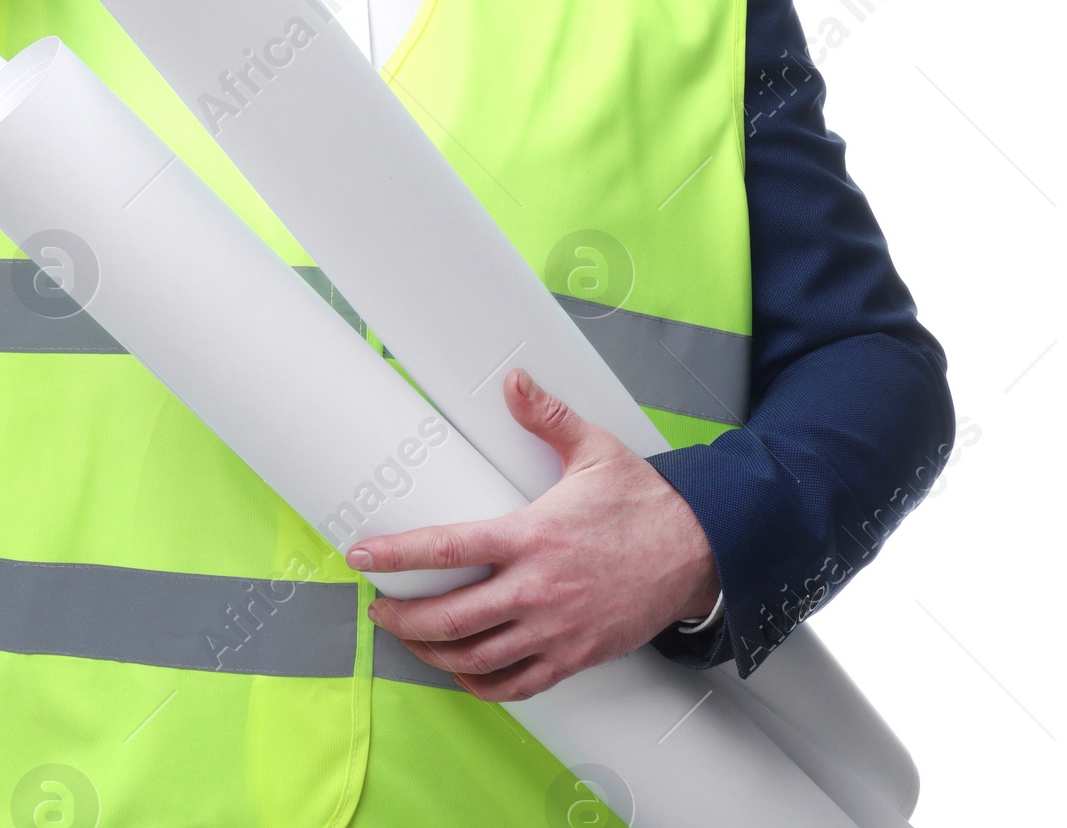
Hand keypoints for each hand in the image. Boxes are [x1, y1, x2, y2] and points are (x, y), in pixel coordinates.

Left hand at [347, 369, 720, 701]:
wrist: (702, 551)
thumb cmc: (647, 502)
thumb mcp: (594, 450)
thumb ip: (547, 417)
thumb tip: (515, 381)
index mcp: (533, 536)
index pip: (449, 548)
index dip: (398, 555)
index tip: (363, 557)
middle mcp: (538, 589)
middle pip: (451, 617)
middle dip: (403, 616)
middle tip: (378, 607)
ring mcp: (556, 630)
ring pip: (476, 657)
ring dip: (432, 651)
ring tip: (408, 637)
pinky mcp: (576, 657)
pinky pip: (516, 685)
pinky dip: (480, 683)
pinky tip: (462, 671)